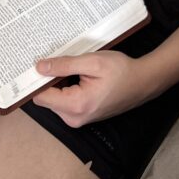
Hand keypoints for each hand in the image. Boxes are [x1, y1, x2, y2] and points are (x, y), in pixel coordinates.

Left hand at [32, 51, 158, 127]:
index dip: (37, 79)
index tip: (36, 63)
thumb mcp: (92, 62)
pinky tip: (77, 74)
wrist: (142, 82)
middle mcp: (74, 118)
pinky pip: (64, 101)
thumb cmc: (121, 71)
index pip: (41, 96)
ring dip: (58, 82)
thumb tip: (40, 67)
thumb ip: (64, 65)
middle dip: (49, 79)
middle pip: (46, 98)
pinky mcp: (82, 115)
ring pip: (55, 99)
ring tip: (72, 66)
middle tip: (57, 60)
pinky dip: (66, 87)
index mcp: (76, 105)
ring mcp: (78, 119)